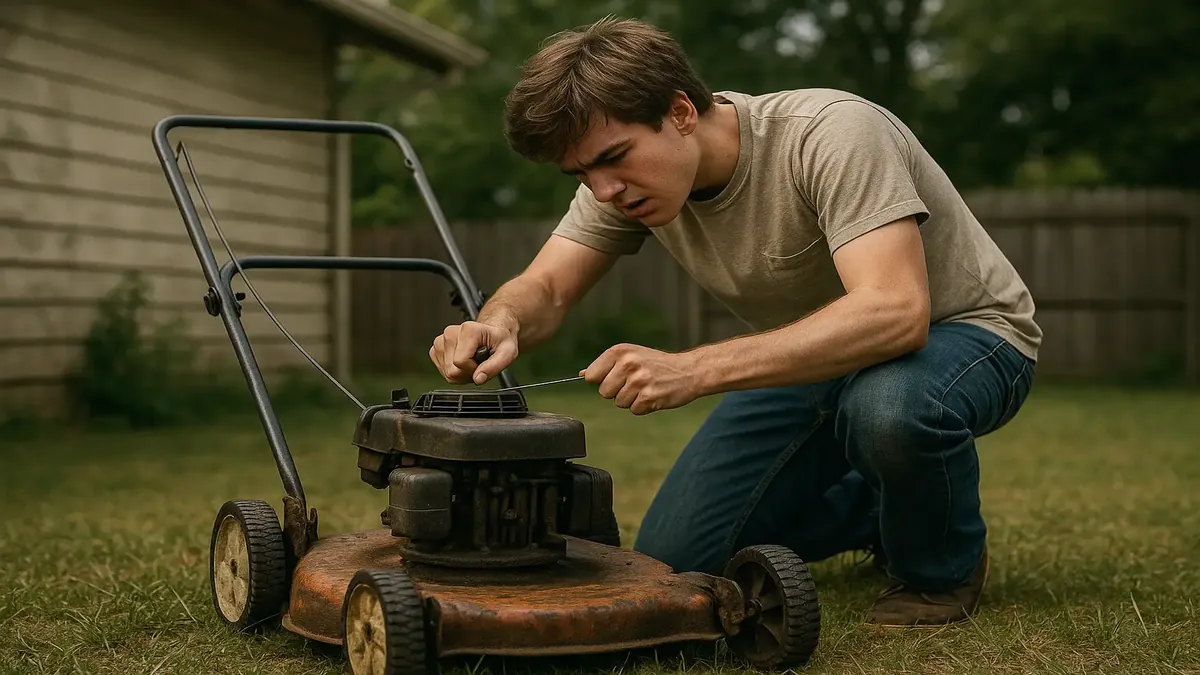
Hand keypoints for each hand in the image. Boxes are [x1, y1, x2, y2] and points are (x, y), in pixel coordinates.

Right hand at [429, 320, 517, 383]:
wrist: (492, 333)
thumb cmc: (499, 340)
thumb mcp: (507, 353)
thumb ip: (494, 367)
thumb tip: (478, 378)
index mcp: (468, 330)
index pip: (460, 362)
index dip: (474, 368)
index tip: (483, 362)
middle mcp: (450, 333)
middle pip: (452, 370)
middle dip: (467, 373)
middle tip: (479, 363)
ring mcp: (441, 341)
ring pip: (446, 372)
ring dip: (461, 373)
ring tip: (472, 361)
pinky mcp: (436, 348)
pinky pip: (442, 370)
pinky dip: (454, 371)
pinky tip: (464, 362)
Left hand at [581, 344, 699, 414]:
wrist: (689, 371)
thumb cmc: (657, 364)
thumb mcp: (631, 355)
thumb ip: (607, 365)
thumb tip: (582, 375)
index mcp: (620, 351)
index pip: (591, 376)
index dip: (602, 381)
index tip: (615, 378)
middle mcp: (628, 364)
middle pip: (604, 392)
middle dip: (617, 392)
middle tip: (635, 383)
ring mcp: (638, 381)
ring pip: (618, 403)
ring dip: (631, 400)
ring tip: (646, 388)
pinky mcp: (649, 397)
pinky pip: (634, 410)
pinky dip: (643, 407)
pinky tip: (654, 395)